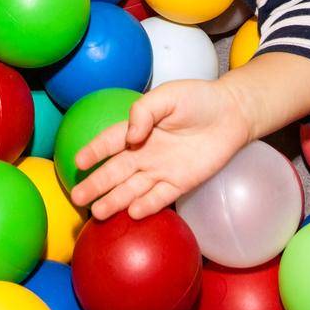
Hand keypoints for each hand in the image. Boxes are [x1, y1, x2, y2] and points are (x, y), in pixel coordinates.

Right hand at [69, 79, 254, 219]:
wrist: (231, 113)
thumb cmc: (197, 99)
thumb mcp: (167, 96)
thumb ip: (143, 112)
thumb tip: (130, 137)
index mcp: (139, 129)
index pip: (110, 142)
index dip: (94, 151)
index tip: (79, 162)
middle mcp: (146, 153)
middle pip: (116, 171)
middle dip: (96, 184)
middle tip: (77, 197)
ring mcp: (162, 169)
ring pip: (133, 188)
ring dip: (115, 200)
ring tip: (97, 212)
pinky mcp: (181, 182)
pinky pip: (161, 197)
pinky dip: (147, 205)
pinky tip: (133, 213)